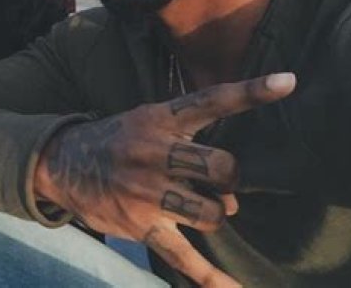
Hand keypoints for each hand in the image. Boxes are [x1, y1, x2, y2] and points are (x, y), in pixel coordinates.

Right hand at [34, 72, 295, 286]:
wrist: (62, 163)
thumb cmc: (115, 140)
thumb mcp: (145, 120)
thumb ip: (186, 140)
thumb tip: (230, 191)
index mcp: (158, 120)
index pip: (210, 101)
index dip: (250, 91)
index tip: (288, 81)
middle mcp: (154, 153)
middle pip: (220, 166)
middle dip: (229, 178)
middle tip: (219, 182)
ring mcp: (147, 192)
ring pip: (209, 213)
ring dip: (213, 214)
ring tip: (198, 208)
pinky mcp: (140, 225)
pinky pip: (183, 256)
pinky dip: (210, 276)